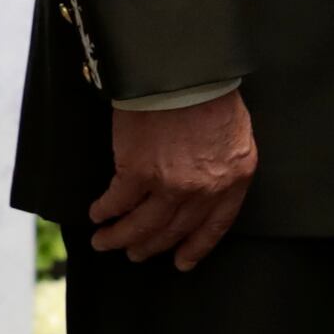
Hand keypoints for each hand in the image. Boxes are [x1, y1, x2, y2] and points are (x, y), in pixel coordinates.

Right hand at [87, 92, 257, 267]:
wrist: (184, 72)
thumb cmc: (210, 94)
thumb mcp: (235, 135)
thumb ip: (223, 165)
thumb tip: (204, 187)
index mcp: (234, 179)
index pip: (215, 226)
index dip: (196, 247)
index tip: (181, 262)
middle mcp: (204, 189)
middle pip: (174, 230)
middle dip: (150, 246)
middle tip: (134, 254)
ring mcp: (170, 184)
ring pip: (142, 225)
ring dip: (120, 237)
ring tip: (105, 242)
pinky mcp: (137, 172)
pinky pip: (117, 202)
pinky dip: (105, 211)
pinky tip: (97, 214)